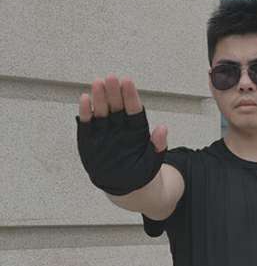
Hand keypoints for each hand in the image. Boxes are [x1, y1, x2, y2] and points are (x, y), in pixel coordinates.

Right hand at [76, 74, 168, 194]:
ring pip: (102, 111)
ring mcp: (105, 132)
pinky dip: (86, 112)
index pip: (134, 109)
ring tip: (98, 83)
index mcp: (136, 129)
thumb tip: (163, 129)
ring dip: (100, 98)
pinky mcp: (91, 139)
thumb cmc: (140, 172)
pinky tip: (85, 99)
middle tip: (111, 79)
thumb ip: (157, 146)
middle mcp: (120, 127)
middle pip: (117, 106)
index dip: (130, 96)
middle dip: (114, 92)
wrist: (125, 187)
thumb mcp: (153, 161)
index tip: (128, 82)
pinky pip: (88, 124)